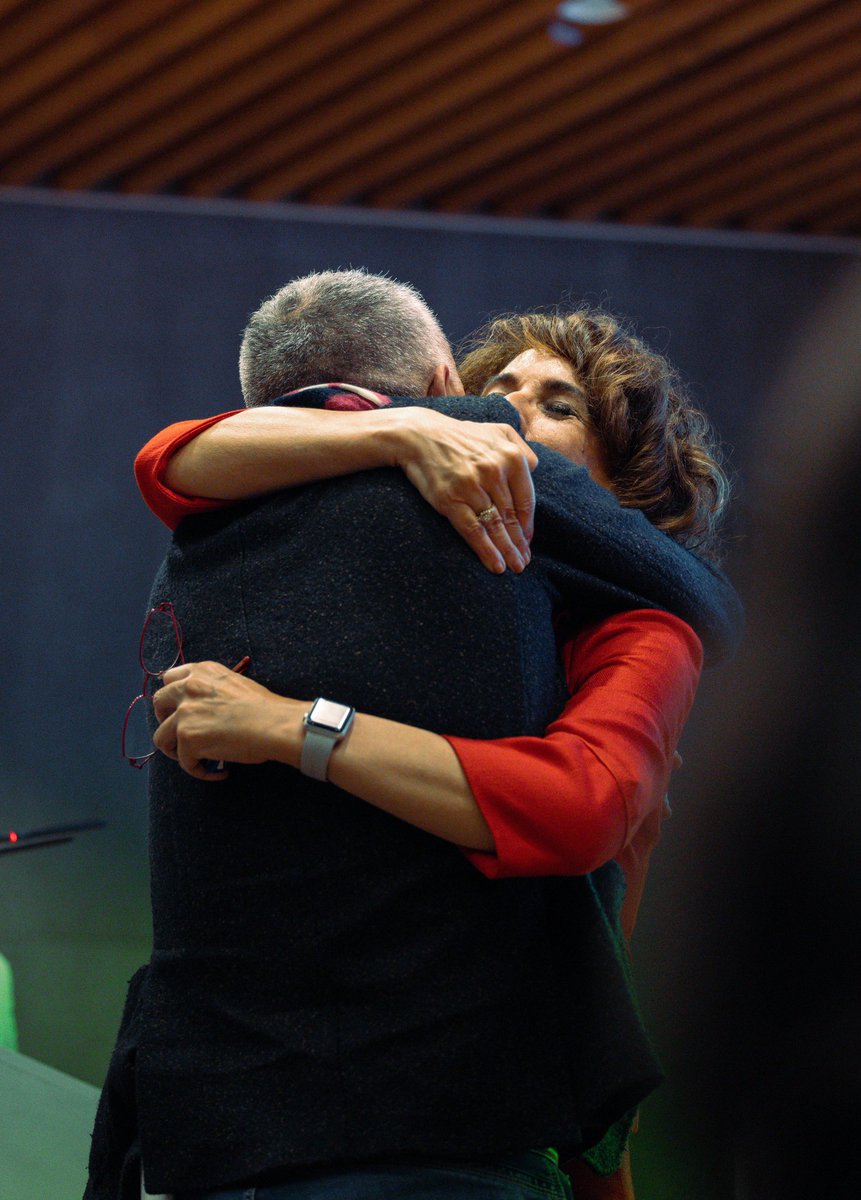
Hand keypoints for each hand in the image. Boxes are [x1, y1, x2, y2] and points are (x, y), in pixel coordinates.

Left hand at [152, 661, 300, 779]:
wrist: (275, 724)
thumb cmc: (264, 707)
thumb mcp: (233, 682)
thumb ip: (211, 689)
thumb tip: (203, 709)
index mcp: (201, 672)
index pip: (169, 679)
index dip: (171, 697)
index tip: (179, 710)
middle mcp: (188, 688)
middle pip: (158, 703)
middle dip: (165, 720)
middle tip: (182, 734)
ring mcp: (185, 714)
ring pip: (161, 738)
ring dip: (177, 750)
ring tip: (197, 758)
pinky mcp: (188, 739)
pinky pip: (185, 762)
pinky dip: (200, 770)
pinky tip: (219, 772)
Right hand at [391, 409, 537, 573]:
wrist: (419, 436)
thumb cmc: (461, 436)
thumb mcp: (497, 430)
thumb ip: (521, 446)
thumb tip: (535, 469)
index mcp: (510, 456)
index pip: (525, 500)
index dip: (528, 524)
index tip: (527, 540)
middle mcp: (494, 471)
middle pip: (512, 517)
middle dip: (519, 543)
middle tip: (524, 562)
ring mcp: (472, 487)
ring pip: (495, 526)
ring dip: (507, 551)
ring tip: (515, 567)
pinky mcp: (451, 501)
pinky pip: (474, 531)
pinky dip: (486, 550)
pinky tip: (496, 565)